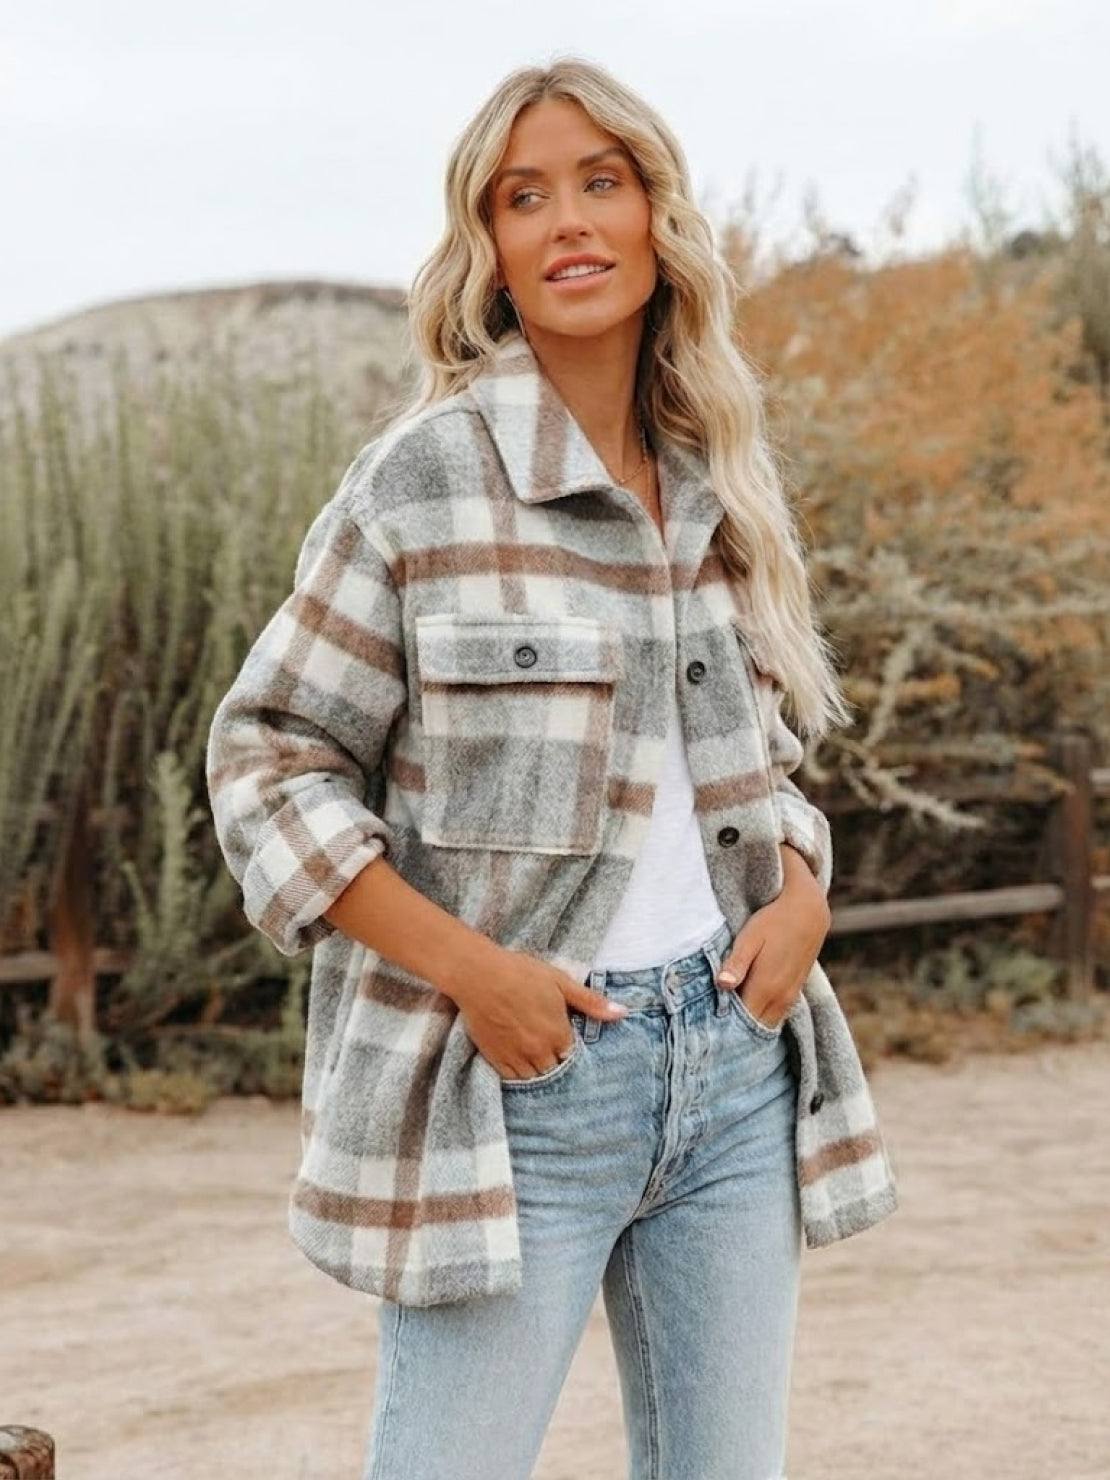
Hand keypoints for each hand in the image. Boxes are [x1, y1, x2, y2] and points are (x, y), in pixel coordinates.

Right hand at [447, 944, 627, 1079]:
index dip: (573, 1052)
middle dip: (558, 1065)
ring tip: (541, 1062)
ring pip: (536, 1079)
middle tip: (556, 1054)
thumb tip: (623, 1013)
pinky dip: (521, 1077)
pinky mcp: (496, 1059)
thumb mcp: (560, 982)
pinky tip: (524, 1067)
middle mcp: (539, 1051)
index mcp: (558, 1034)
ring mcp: (516, 1057)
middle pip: (556, 1071)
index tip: (570, 1044)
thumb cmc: (521, 973)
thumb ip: (591, 1002)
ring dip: (541, 1073)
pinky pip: (513, 1080)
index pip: (574, 1058)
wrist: (479, 975)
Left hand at [716, 865, 830, 1028]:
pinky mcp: (794, 992)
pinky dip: (760, 1018)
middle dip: (734, 1032)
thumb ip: (736, 964)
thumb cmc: (773, 922)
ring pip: (766, 1024)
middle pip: (754, 1029)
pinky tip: (745, 1009)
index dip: (724, 1028)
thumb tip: (722, 985)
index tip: (705, 1029)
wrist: (808, 912)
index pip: (742, 1023)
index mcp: (765, 988)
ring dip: (748, 1026)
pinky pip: (775, 1016)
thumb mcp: (749, 939)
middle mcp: (780, 998)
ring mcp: (790, 997)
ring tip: (726, 1020)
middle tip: (711, 1029)